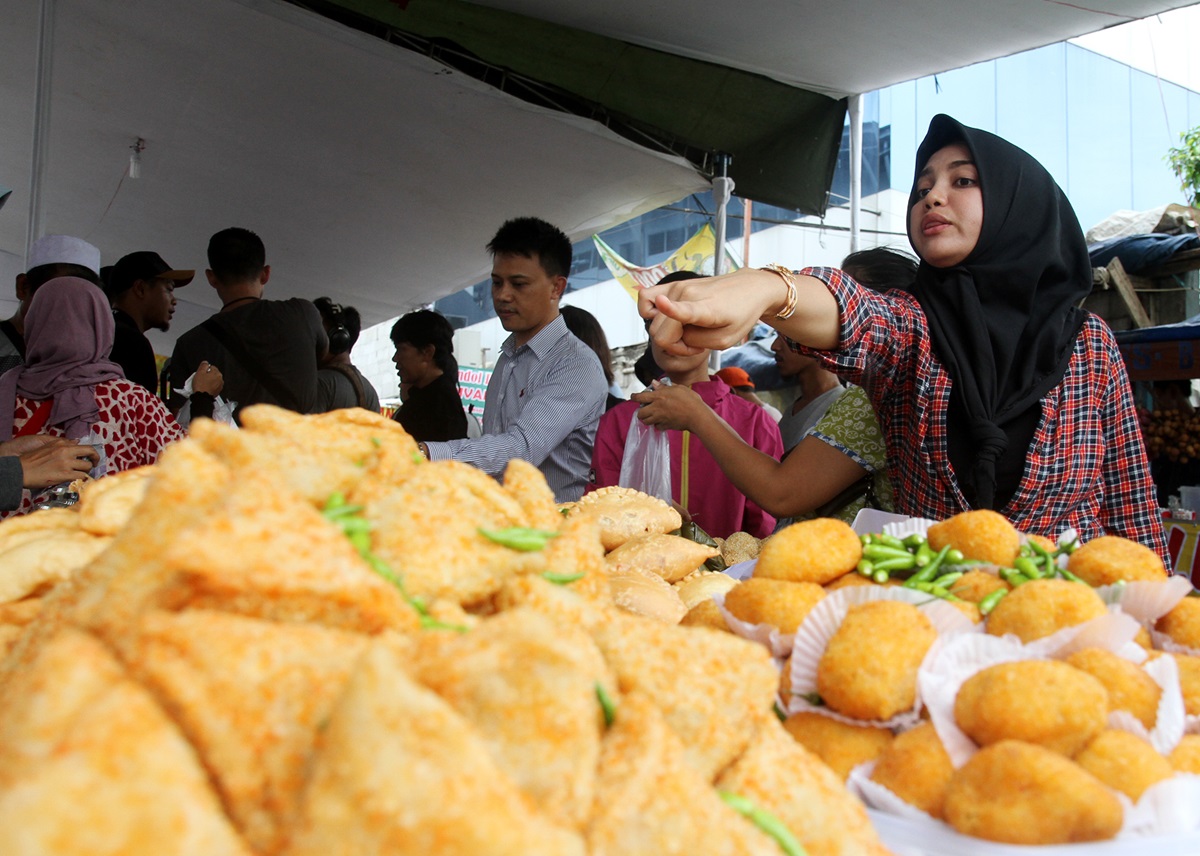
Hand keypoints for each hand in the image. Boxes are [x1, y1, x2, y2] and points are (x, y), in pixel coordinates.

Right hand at [3, 437, 98, 488]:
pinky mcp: (64, 475)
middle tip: (93, 465)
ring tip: (80, 474)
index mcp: (62, 444)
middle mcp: (66, 452)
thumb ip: (63, 444)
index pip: (85, 446)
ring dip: (86, 471)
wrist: (21, 471)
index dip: (92, 452)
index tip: (92, 457)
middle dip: (95, 460)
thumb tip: (76, 442)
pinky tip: (77, 479)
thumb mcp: (47, 446)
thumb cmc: (32, 460)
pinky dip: (82, 478)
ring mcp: (66, 463)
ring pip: (87, 466)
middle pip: (91, 453)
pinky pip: (81, 476)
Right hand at [192, 361, 223, 395]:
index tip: (201, 373)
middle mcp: (220, 379)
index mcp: (217, 373)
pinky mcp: (218, 391)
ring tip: (202, 384)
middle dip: (207, 375)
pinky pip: (214, 386)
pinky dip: (210, 386)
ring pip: (213, 380)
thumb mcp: (200, 372)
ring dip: (209, 380)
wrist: (202, 397)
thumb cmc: (201, 385)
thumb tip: (205, 362)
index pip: (211, 367)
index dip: (205, 369)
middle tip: (201, 378)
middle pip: (213, 374)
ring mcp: (220, 385)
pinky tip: (205, 388)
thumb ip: (203, 365)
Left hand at [630, 382, 708, 431]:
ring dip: (647, 418)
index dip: (634, 397)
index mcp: (658, 396)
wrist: (697, 415)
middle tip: (645, 408)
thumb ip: (664, 386)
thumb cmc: (690, 400)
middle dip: (640, 411)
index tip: (633, 397)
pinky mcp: (665, 426)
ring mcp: (660, 418)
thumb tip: (654, 383)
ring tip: (652, 415)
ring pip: (646, 421)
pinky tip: (662, 421)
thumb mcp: (678, 388)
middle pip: (640, 413)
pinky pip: (656, 427)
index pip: (640, 397)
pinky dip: (657, 425)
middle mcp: (656, 408)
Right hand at [638, 268, 784, 356]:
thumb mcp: (726, 340)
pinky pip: (645, 298)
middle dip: (675, 346)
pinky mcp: (673, 284)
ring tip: (690, 331)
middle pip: (660, 333)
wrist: (750, 288)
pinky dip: (650, 312)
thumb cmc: (740, 314)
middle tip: (696, 344)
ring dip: (669, 334)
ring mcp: (677, 287)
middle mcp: (686, 294)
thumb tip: (677, 335)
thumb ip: (697, 342)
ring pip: (655, 323)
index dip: (671, 309)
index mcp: (705, 308)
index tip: (661, 302)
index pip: (685, 309)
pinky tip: (666, 318)